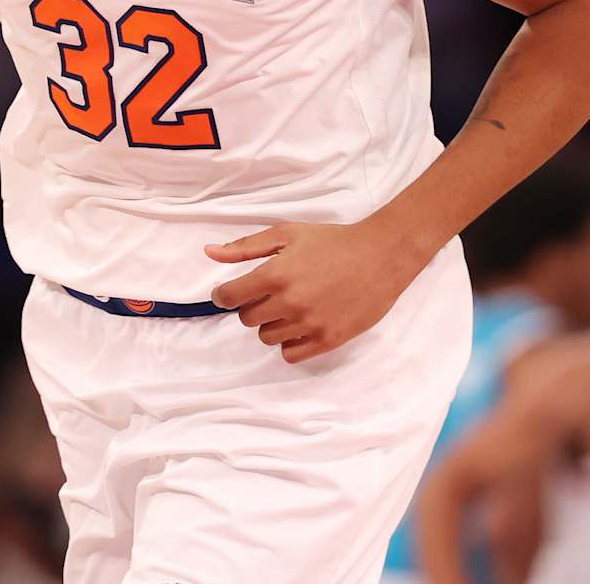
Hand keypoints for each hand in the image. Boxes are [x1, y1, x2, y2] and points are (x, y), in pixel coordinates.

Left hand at [207, 219, 424, 362]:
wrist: (380, 255)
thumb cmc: (332, 241)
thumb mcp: (287, 234)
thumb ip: (246, 247)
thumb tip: (209, 253)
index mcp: (276, 273)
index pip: (230, 297)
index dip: (225, 295)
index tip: (231, 293)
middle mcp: (289, 302)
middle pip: (248, 319)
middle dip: (253, 306)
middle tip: (273, 293)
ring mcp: (309, 324)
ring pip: (267, 338)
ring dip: (272, 324)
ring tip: (291, 307)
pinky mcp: (328, 340)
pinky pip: (290, 355)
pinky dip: (290, 343)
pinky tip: (300, 326)